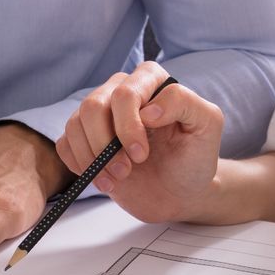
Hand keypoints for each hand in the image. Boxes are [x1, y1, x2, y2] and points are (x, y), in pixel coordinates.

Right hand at [57, 61, 230, 224]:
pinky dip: (80, 165)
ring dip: (93, 160)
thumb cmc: (195, 158)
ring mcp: (101, 116)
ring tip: (118, 179)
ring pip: (75, 124)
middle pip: (93, 106)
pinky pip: (66, 144)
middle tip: (126, 171)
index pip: (125, 93)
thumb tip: (148, 109)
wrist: (180, 193)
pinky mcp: (86, 140)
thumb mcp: (208, 125)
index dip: (128, 126)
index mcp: (150, 81)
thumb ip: (184, 103)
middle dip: (106, 145)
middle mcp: (121, 91)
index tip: (142, 155)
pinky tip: (103, 180)